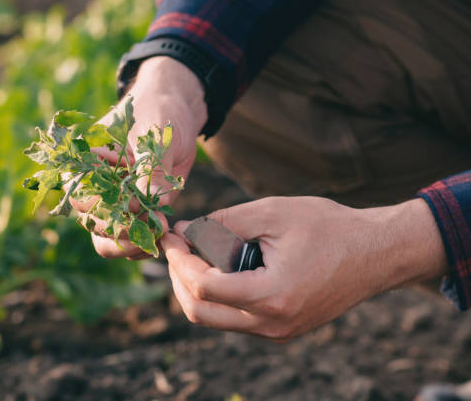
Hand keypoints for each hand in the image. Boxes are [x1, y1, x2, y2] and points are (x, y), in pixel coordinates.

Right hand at [72, 57, 206, 258]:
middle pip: (91, 221)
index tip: (134, 205)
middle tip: (153, 225)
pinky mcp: (132, 215)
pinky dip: (143, 245)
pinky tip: (162, 237)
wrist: (176, 116)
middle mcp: (92, 186)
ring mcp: (112, 203)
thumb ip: (151, 168)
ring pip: (105, 239)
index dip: (104, 205)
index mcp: (84, 160)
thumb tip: (154, 202)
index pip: (80, 192)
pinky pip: (129, 241)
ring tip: (157, 235)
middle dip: (121, 229)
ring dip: (130, 243)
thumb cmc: (158, 114)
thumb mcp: (155, 136)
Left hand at [161, 196, 447, 340]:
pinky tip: (219, 266)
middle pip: (200, 314)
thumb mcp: (271, 213)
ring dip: (196, 287)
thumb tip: (184, 230)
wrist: (376, 252)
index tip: (170, 236)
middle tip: (176, 247)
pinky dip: (218, 295)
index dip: (178, 261)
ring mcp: (277, 332)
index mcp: (272, 296)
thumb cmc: (329, 227)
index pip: (203, 288)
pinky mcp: (282, 329)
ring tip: (195, 252)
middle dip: (178, 279)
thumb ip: (222, 223)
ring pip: (215, 319)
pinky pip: (235, 318)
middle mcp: (272, 324)